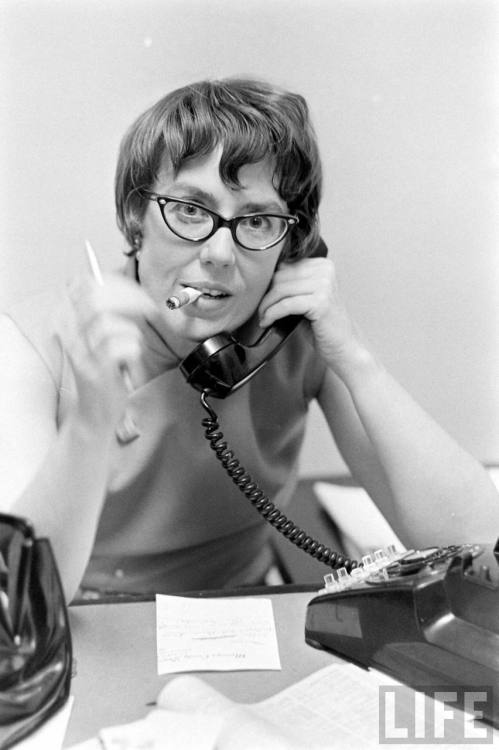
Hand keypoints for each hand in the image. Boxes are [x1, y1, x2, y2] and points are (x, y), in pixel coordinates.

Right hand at [57, 273, 163, 428]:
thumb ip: (108, 317)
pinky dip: (133, 353)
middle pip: (94, 299)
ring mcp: (82, 354)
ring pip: (109, 324)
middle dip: (129, 300)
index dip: (109, 281)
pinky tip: (129, 365)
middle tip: (147, 310)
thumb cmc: (104, 378)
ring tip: (133, 349)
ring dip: (131, 333)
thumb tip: (128, 292)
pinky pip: (121, 347)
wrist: (94, 417)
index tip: (133, 288)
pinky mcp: (96, 371)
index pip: (80, 285)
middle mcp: (72, 337)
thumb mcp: (100, 343)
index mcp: (71, 324)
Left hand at [258, 256, 367, 378]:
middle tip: (258, 310)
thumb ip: (291, 283)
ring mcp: (324, 285)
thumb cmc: (323, 325)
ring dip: (266, 305)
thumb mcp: (307, 297)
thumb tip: (260, 279)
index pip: (284, 265)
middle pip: (280, 276)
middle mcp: (325, 270)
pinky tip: (267, 322)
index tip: (259, 297)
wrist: (344, 347)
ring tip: (262, 317)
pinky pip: (286, 304)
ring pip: (280, 289)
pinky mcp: (320, 302)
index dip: (268, 282)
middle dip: (264, 294)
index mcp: (322, 265)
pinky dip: (272, 314)